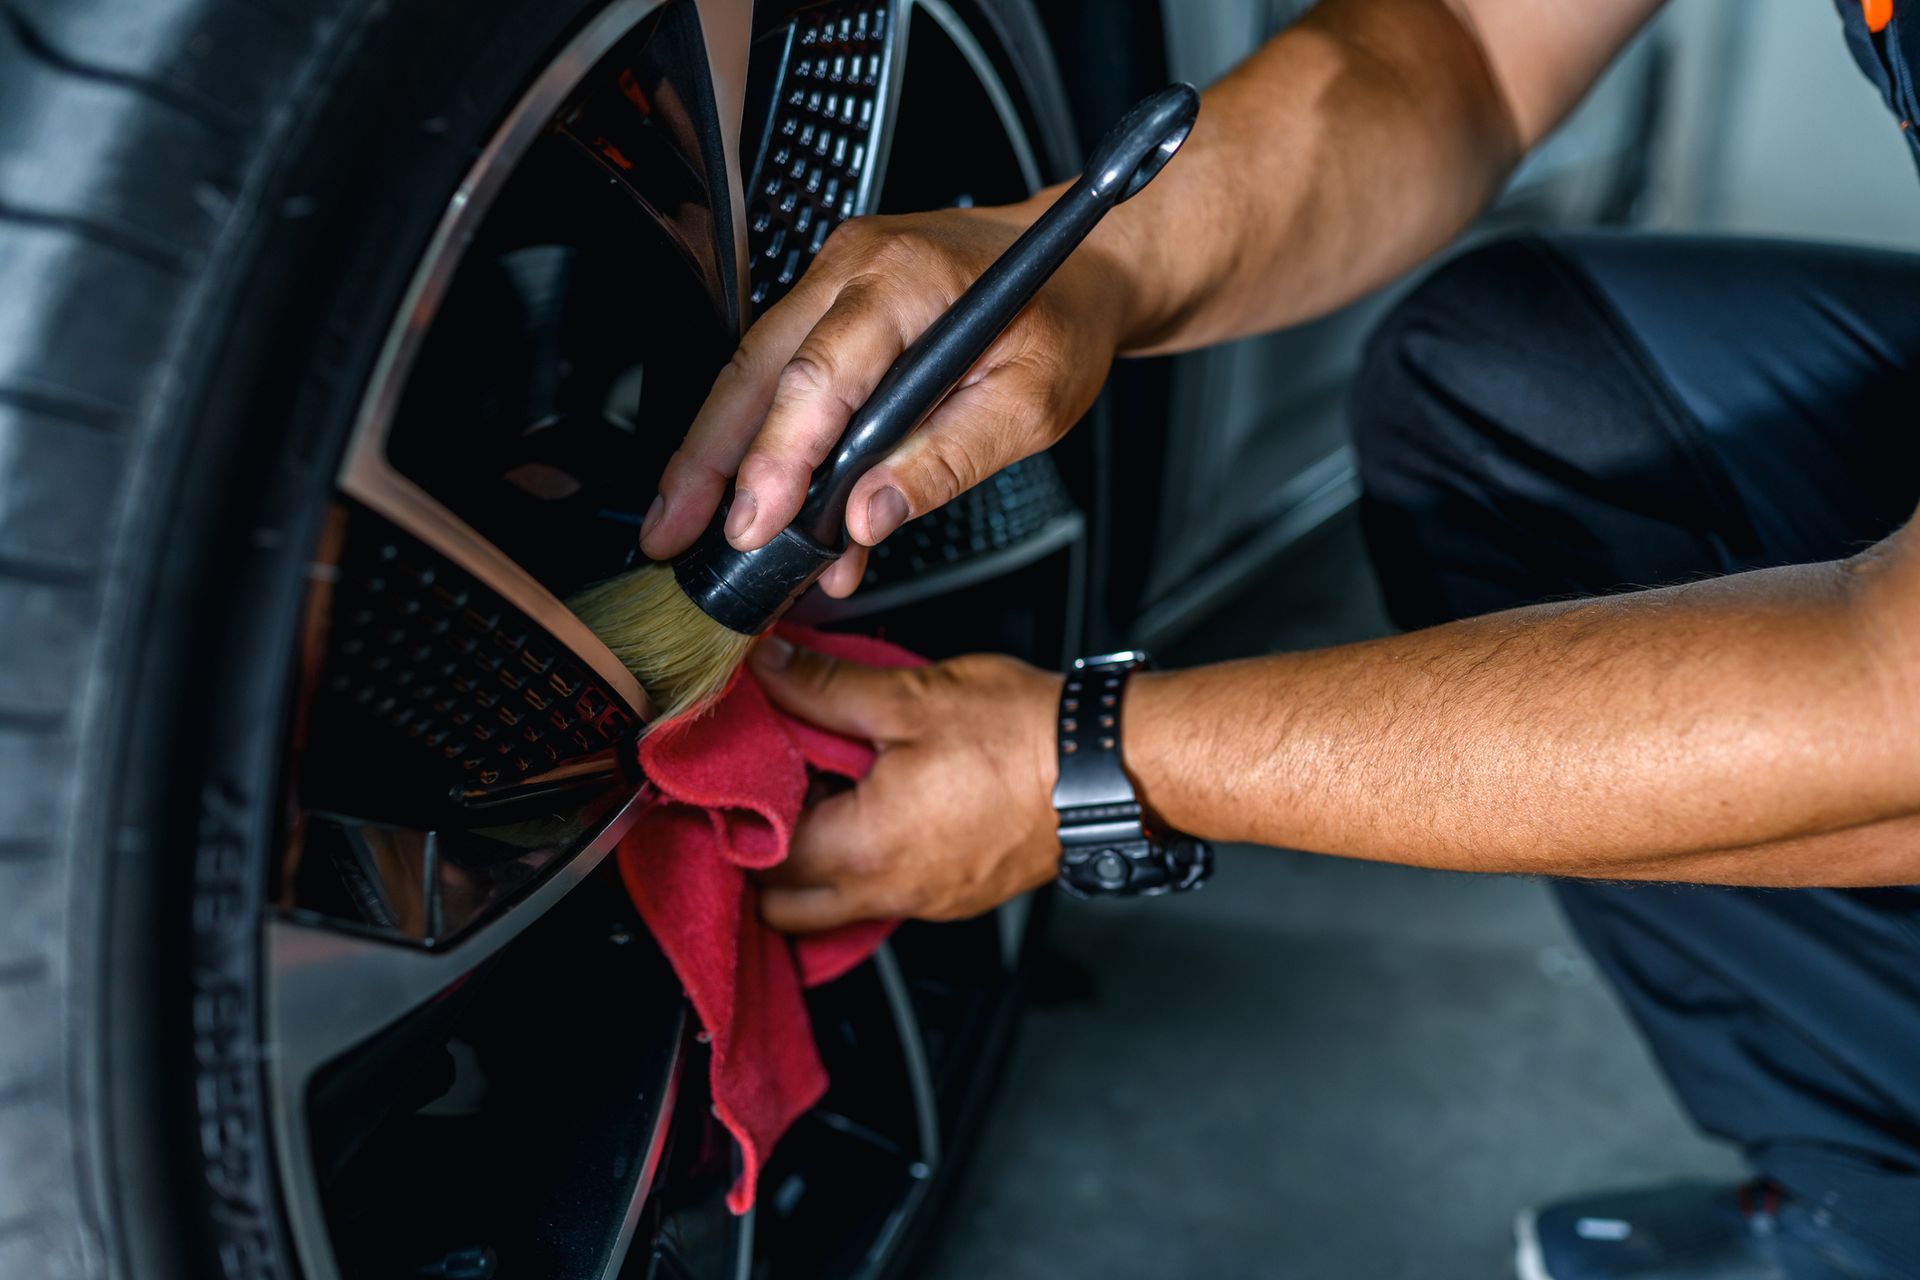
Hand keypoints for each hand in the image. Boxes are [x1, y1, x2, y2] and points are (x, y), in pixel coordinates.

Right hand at [638, 201, 1135, 596]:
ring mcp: (834, 278)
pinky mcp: (831, 303)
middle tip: (672, 533)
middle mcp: (853, 266)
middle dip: (705, 460)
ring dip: (721, 454)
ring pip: (752, 372)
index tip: (753, 527)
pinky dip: (764, 438)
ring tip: (690, 528)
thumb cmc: (1062, 318)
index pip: (816, 378)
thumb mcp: (1033, 402)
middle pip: (754, 370)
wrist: (1081, 264)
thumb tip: (867, 515)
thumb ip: (949, 459)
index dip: (775, 460)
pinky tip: (758, 501)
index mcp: (904, 279)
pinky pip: (782, 372)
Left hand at [750, 636, 1062, 930]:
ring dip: (815, 866)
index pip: (758, 855)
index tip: (736, 775)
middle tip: (768, 796)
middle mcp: (889, 891)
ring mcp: (925, 902)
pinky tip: (879, 811)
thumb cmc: (1023, 737)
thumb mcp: (910, 697)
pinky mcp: (957, 897)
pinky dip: (865, 867)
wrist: (1110, 767)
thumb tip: (768, 668)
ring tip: (823, 800)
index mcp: (864, 848)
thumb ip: (824, 686)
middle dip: (763, 858)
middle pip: (785, 904)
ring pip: (835, 907)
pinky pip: (885, 897)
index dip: (736, 814)